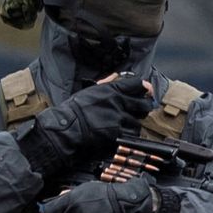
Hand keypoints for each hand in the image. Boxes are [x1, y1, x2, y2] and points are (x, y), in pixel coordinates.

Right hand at [18, 72, 156, 183]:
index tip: (145, 91)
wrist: (67, 126)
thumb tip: (116, 76)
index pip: (136, 84)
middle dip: (143, 107)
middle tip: (140, 110)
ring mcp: (118, 118)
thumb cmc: (74, 109)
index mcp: (110, 90)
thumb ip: (105, 84)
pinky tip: (122, 134)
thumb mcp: (90, 91)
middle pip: (143, 104)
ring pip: (137, 121)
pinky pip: (131, 134)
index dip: (143, 87)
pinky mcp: (117, 133)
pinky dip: (128, 135)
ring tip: (126, 125)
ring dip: (133, 123)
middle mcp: (117, 102)